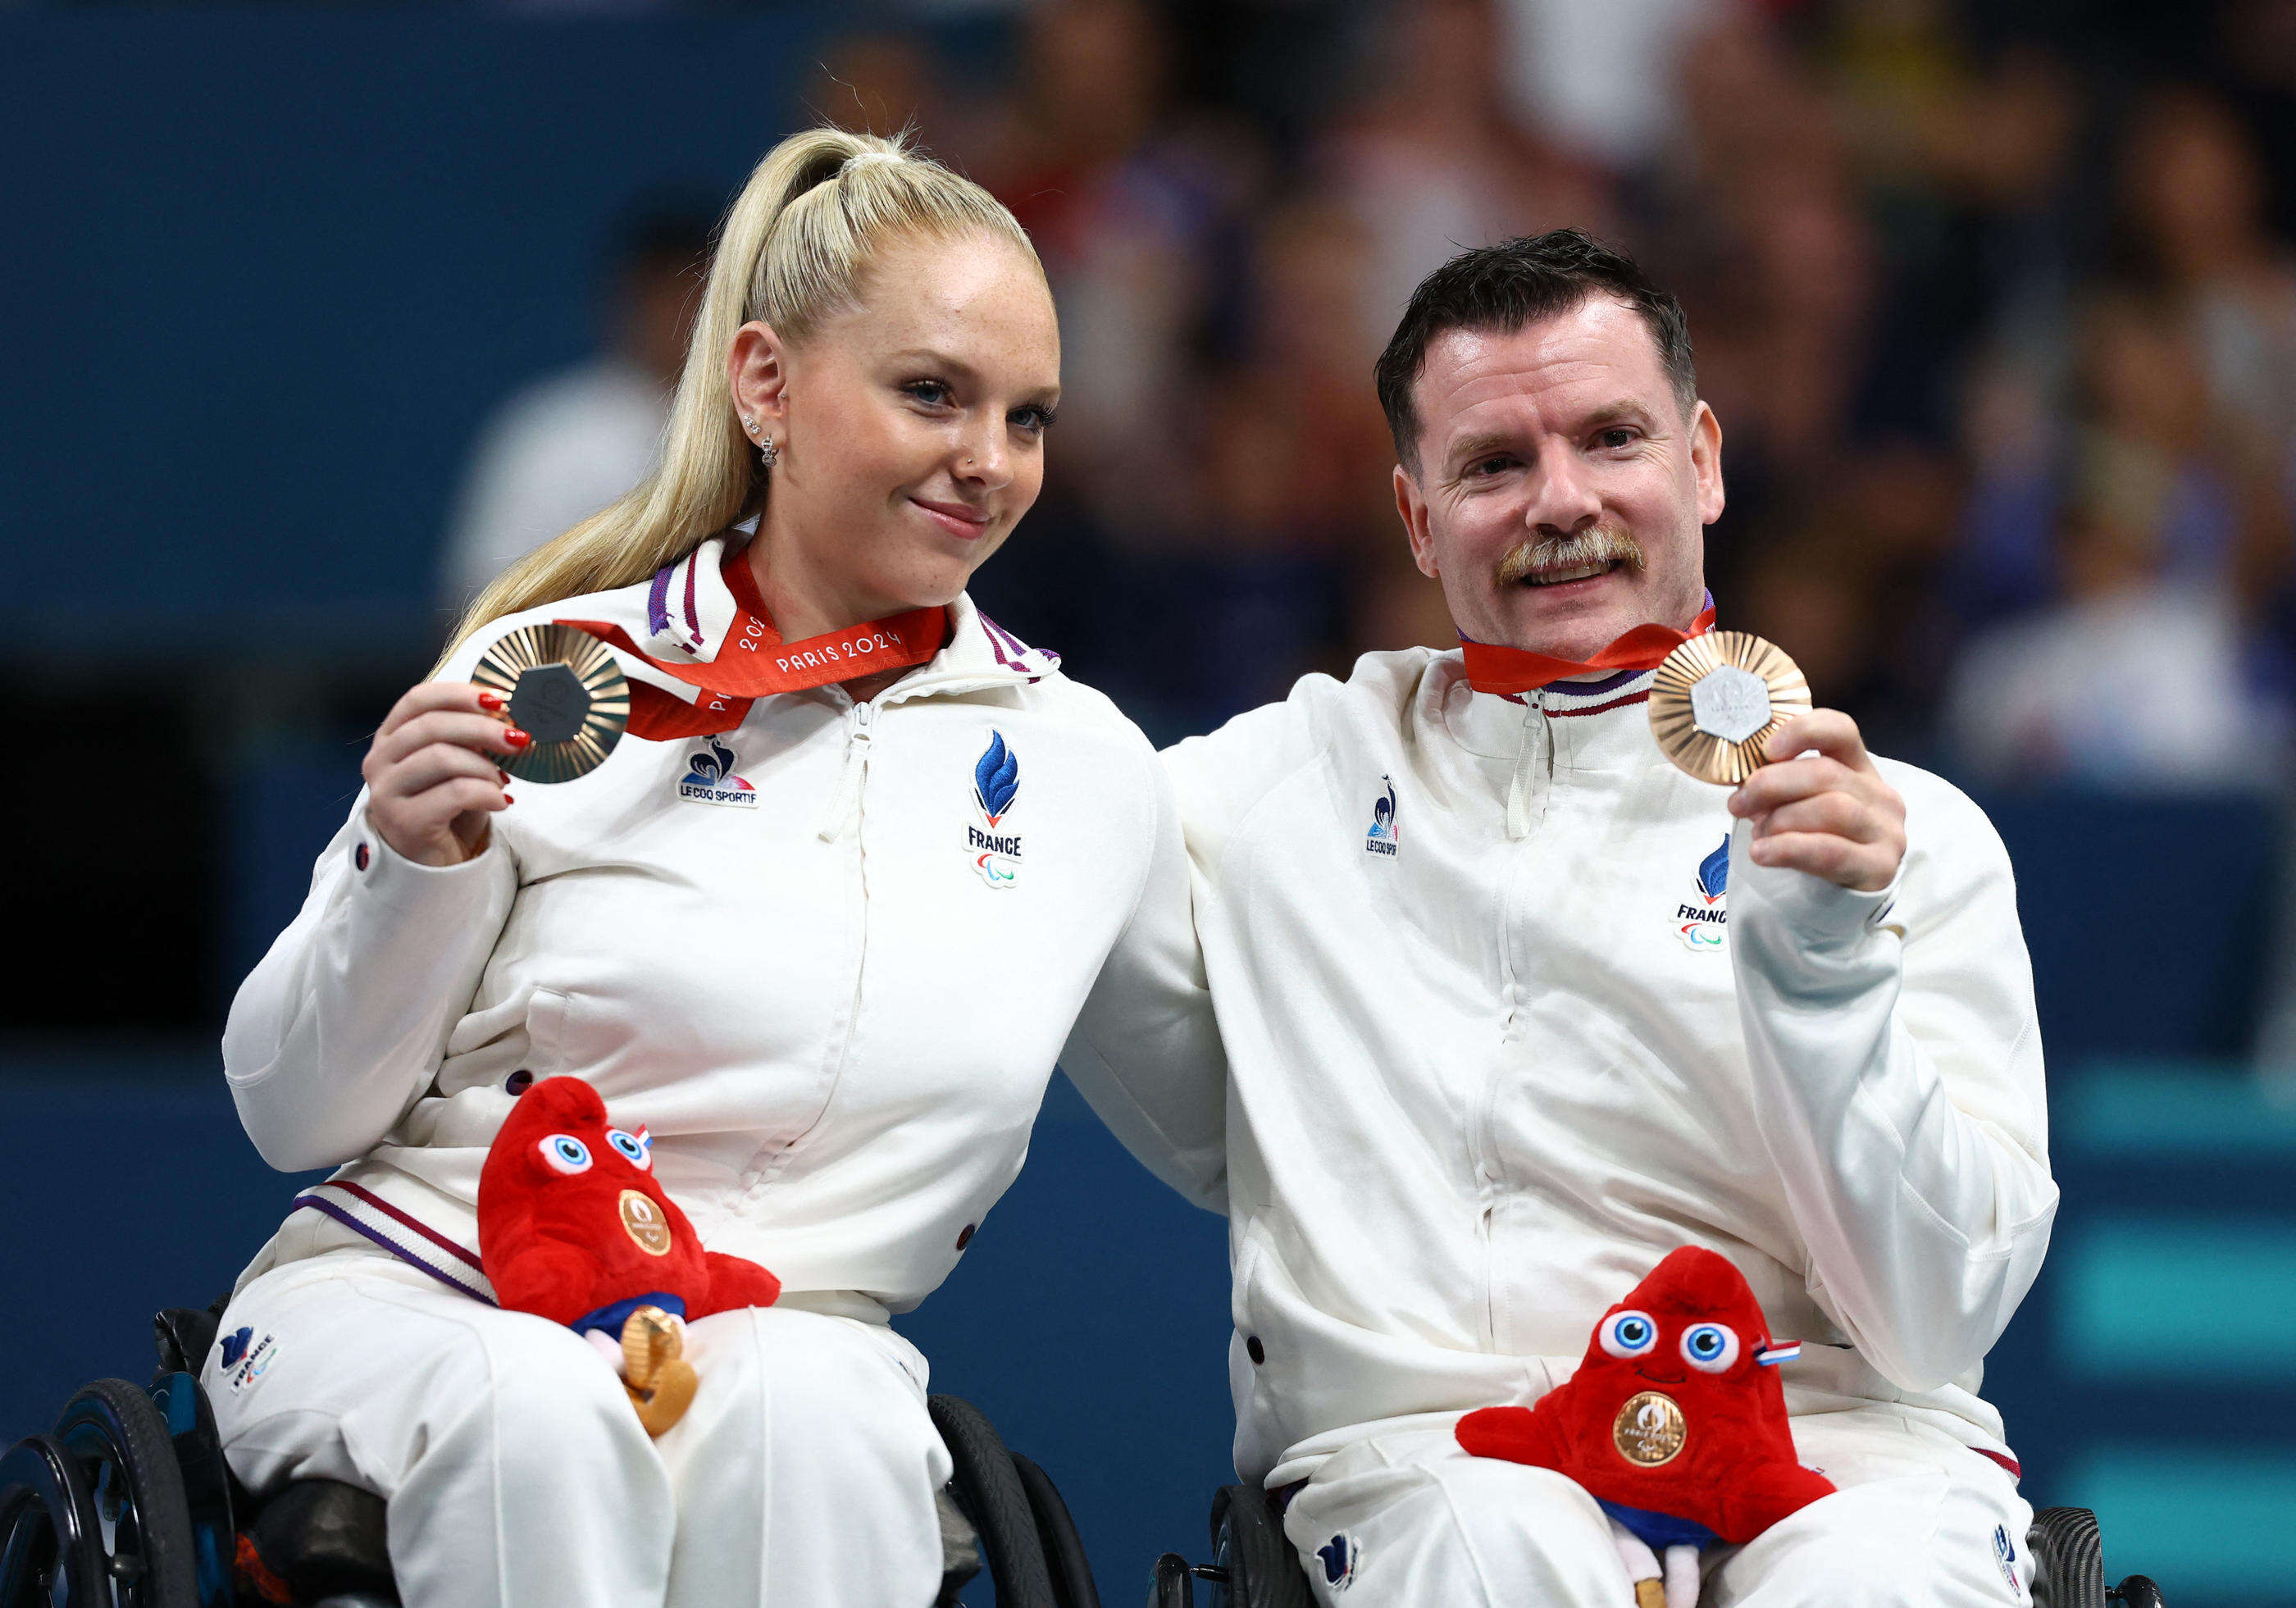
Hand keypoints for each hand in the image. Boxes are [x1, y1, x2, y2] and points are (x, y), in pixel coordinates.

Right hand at [360, 682, 527, 865]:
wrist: (430, 864)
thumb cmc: (445, 809)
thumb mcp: (456, 766)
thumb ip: (468, 739)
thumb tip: (505, 716)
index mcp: (390, 738)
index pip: (418, 700)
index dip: (459, 694)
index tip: (499, 700)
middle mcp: (379, 761)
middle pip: (432, 725)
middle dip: (483, 728)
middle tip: (518, 739)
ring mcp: (386, 792)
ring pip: (442, 757)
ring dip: (485, 767)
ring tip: (503, 782)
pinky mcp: (404, 821)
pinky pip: (455, 793)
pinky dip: (487, 793)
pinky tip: (502, 802)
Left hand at [1726, 709, 1905, 892]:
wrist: (1831, 904)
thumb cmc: (1810, 845)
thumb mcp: (1798, 807)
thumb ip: (1780, 787)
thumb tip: (1743, 778)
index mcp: (1859, 770)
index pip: (1841, 731)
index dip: (1803, 731)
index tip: (1766, 749)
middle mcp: (1880, 796)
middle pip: (1826, 773)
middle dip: (1771, 785)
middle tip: (1738, 804)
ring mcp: (1886, 832)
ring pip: (1831, 809)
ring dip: (1781, 820)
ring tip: (1758, 836)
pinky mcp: (1879, 868)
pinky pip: (1830, 851)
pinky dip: (1789, 849)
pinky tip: (1762, 853)